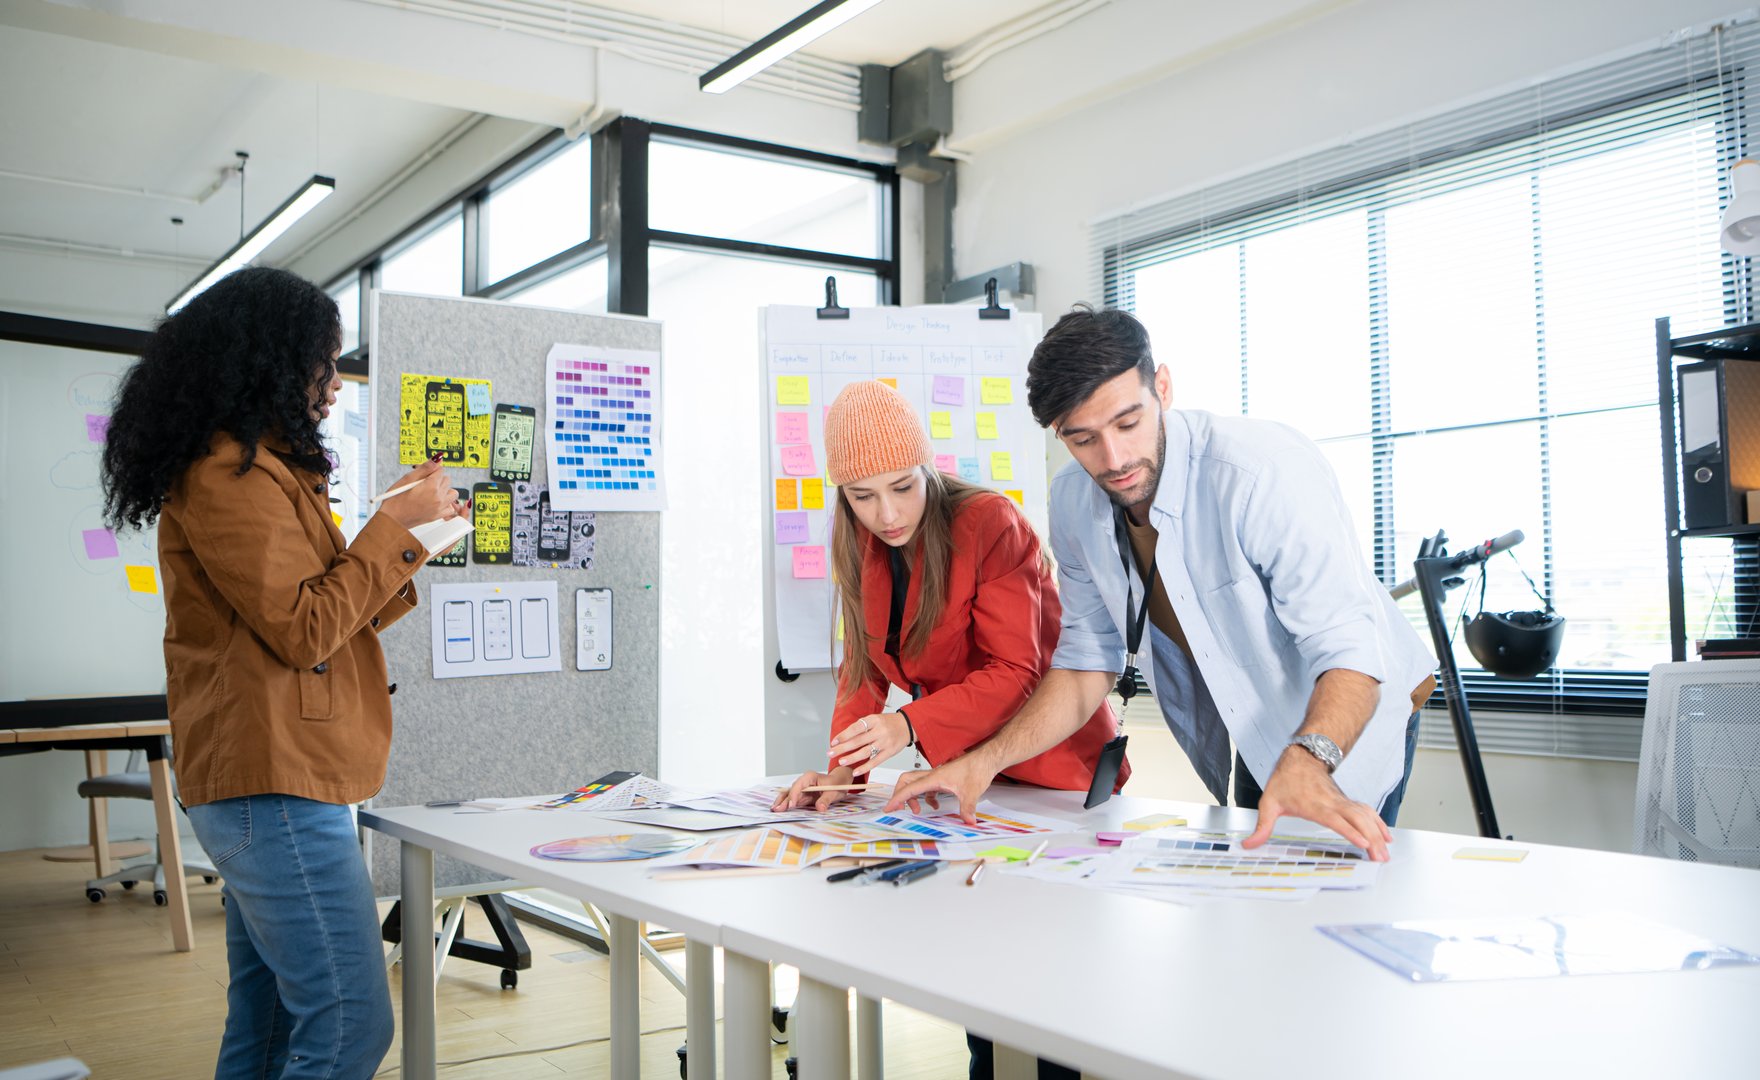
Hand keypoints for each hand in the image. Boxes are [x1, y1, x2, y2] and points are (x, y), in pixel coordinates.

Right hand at [379, 458, 459, 529]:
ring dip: (444, 489)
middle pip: (447, 479)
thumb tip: (438, 459)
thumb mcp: (407, 479)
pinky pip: (451, 507)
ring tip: (432, 491)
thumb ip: (425, 468)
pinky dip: (446, 503)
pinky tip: (436, 501)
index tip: (423, 472)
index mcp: (431, 486)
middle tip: (424, 481)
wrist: (392, 520)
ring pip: (452, 493)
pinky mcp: (438, 516)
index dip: (430, 469)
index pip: (440, 469)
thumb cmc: (395, 500)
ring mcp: (439, 508)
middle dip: (437, 478)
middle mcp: (438, 497)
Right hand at [772, 767, 855, 811]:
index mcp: (809, 777)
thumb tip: (820, 808)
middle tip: (776, 809)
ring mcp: (801, 789)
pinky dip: (786, 805)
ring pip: (789, 796)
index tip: (791, 805)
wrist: (839, 783)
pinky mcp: (802, 796)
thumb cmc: (837, 784)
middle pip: (791, 791)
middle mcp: (803, 782)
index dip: (794, 795)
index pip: (798, 786)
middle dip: (784, 800)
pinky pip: (793, 801)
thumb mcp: (833, 792)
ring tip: (774, 810)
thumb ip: (826, 800)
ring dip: (782, 803)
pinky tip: (780, 809)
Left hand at [828, 713, 908, 777]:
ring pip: (865, 752)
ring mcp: (885, 742)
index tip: (834, 741)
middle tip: (830, 753)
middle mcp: (880, 731)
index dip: (844, 735)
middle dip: (842, 748)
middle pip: (858, 741)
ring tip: (840, 762)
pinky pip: (875, 761)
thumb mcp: (875, 719)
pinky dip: (865, 767)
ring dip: (851, 758)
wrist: (908, 725)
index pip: (856, 728)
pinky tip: (855, 771)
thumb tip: (843, 738)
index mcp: (874, 720)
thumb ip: (861, 727)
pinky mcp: (890, 752)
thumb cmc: (888, 723)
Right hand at [885, 754, 996, 824]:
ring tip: (916, 810)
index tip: (888, 808)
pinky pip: (927, 787)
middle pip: (906, 781)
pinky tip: (934, 804)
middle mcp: (933, 775)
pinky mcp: (943, 778)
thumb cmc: (978, 769)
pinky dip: (925, 796)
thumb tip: (968, 821)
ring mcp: (937, 776)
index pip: (910, 788)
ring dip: (912, 796)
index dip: (897, 799)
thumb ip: (967, 807)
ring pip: (915, 783)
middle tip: (898, 808)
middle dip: (899, 794)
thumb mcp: (972, 791)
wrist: (986, 759)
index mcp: (934, 777)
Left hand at [1241, 747, 1392, 860]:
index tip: (1363, 843)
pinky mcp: (1347, 801)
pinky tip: (1385, 836)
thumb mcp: (1268, 802)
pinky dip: (1378, 823)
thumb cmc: (1285, 779)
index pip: (1336, 819)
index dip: (1350, 831)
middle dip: (1371, 838)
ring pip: (1366, 816)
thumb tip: (1248, 845)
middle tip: (1380, 858)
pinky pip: (1367, 811)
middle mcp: (1333, 803)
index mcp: (1315, 805)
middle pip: (1358, 820)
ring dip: (1378, 833)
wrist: (1301, 756)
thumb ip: (1261, 827)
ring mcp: (1342, 801)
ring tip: (1386, 853)